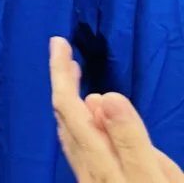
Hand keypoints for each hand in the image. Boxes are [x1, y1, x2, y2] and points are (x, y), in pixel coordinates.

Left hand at [50, 37, 183, 181]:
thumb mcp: (154, 177)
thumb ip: (129, 139)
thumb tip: (104, 96)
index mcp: (99, 161)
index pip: (68, 106)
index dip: (60, 72)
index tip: (58, 43)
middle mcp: (87, 169)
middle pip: (66, 117)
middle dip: (63, 82)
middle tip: (64, 53)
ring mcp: (90, 180)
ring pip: (72, 134)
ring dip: (70, 103)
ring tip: (72, 80)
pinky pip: (82, 149)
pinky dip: (80, 125)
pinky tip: (90, 124)